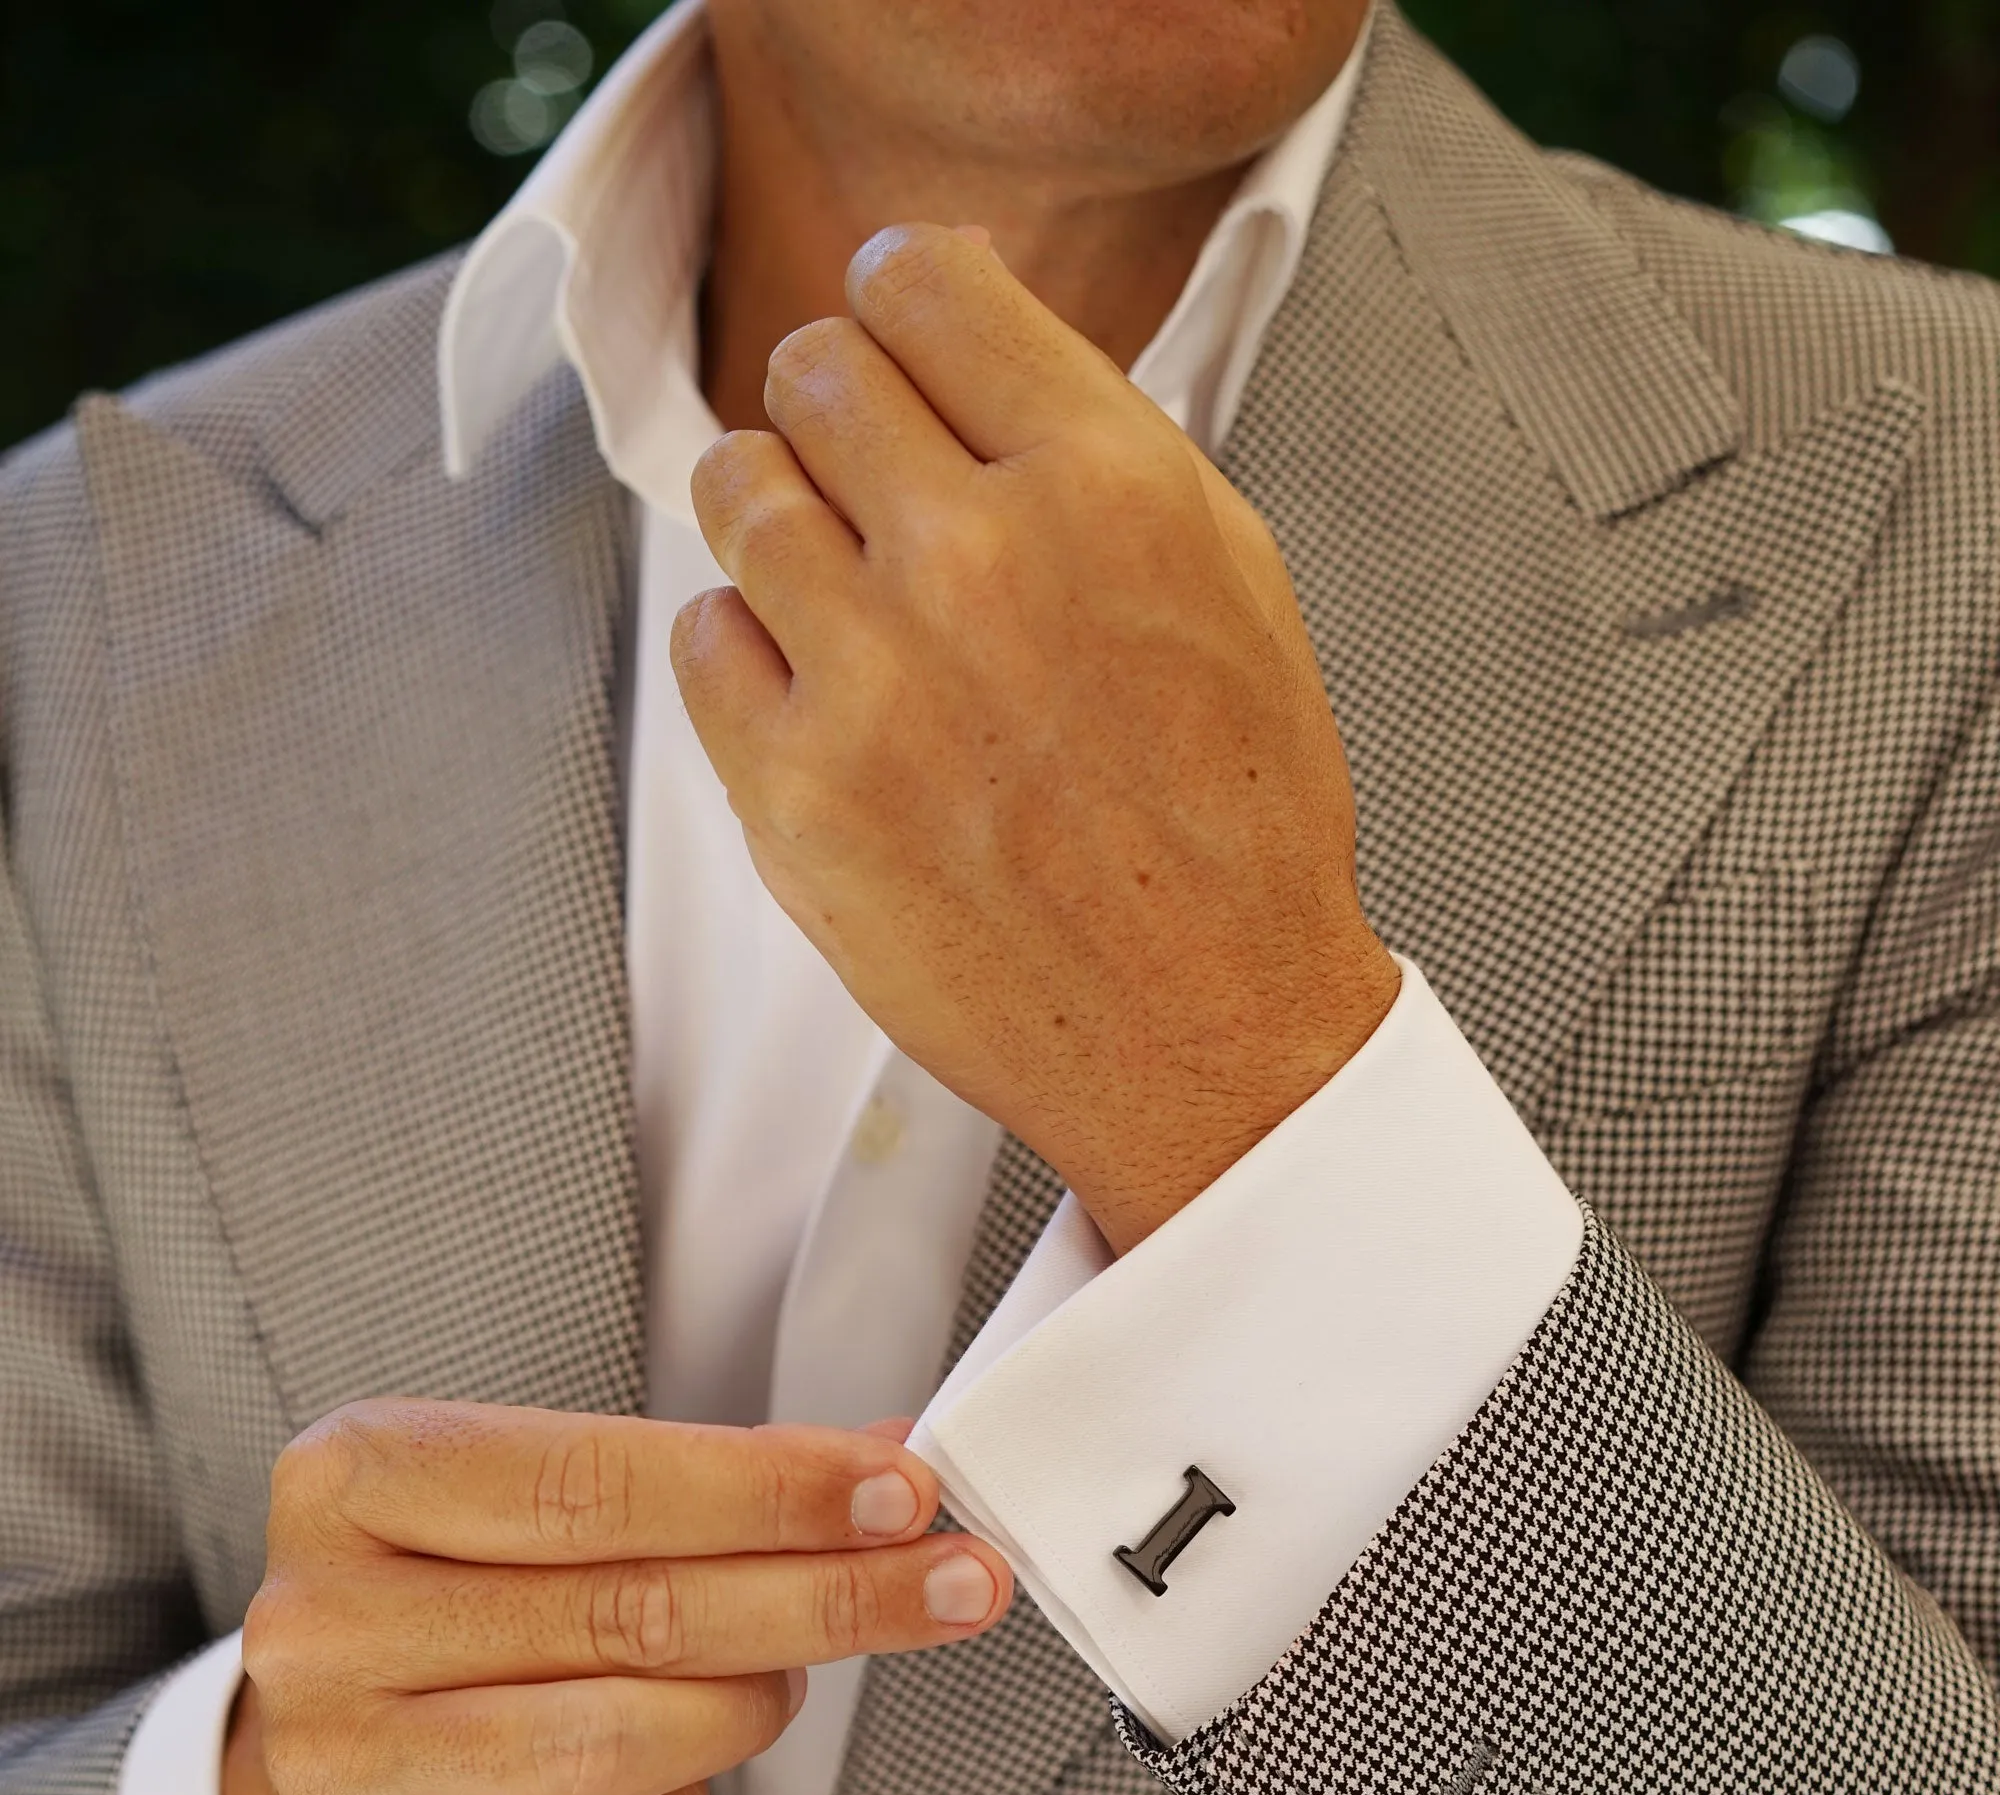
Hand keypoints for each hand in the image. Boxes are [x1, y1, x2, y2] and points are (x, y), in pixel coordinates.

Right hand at [226, 1399, 1011, 1794]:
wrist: (322, 1757)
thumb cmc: (459, 1607)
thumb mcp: (538, 1506)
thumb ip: (704, 1480)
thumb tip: (890, 1461)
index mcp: (355, 1478)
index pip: (595, 1481)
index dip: (768, 1490)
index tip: (904, 1493)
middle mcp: (322, 1618)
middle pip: (629, 1611)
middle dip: (821, 1596)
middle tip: (952, 1584)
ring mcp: (336, 1759)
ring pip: (616, 1742)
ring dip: (746, 1711)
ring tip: (785, 1683)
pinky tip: (689, 1777)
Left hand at [673, 222, 1399, 1255]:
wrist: (1209, 1032)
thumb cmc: (1232, 831)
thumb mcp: (1228, 580)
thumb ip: (1098, 444)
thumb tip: (974, 346)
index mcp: (1107, 485)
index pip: (923, 280)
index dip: (903, 304)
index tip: (899, 340)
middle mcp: (981, 560)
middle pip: (814, 370)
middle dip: (840, 412)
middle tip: (873, 480)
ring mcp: (874, 679)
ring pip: (737, 488)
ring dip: (781, 519)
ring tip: (842, 587)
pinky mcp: (796, 791)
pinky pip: (702, 638)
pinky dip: (747, 652)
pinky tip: (826, 694)